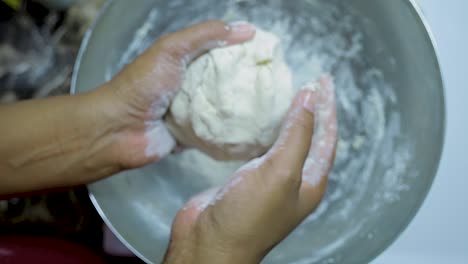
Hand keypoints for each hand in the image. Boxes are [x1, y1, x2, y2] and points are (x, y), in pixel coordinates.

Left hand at [92, 21, 255, 168]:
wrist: (119, 129)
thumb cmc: (143, 85)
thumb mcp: (172, 49)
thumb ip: (206, 36)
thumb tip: (247, 30)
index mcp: (186, 61)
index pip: (220, 51)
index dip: (242, 51)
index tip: (268, 54)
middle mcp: (190, 85)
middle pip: (225, 81)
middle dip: (246, 82)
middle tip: (273, 83)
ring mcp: (192, 112)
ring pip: (223, 108)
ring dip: (240, 108)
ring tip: (269, 107)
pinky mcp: (193, 136)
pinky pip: (216, 133)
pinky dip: (230, 132)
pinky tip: (251, 129)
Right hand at [164, 77, 336, 263]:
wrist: (208, 243)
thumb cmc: (249, 214)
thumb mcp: (282, 172)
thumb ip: (298, 134)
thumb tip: (311, 97)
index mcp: (310, 182)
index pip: (326, 137)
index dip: (327, 107)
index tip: (324, 79)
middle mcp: (292, 181)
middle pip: (308, 137)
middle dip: (311, 109)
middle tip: (308, 82)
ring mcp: (268, 180)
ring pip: (283, 141)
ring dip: (286, 117)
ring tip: (284, 92)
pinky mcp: (244, 178)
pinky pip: (259, 147)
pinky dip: (261, 129)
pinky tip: (255, 117)